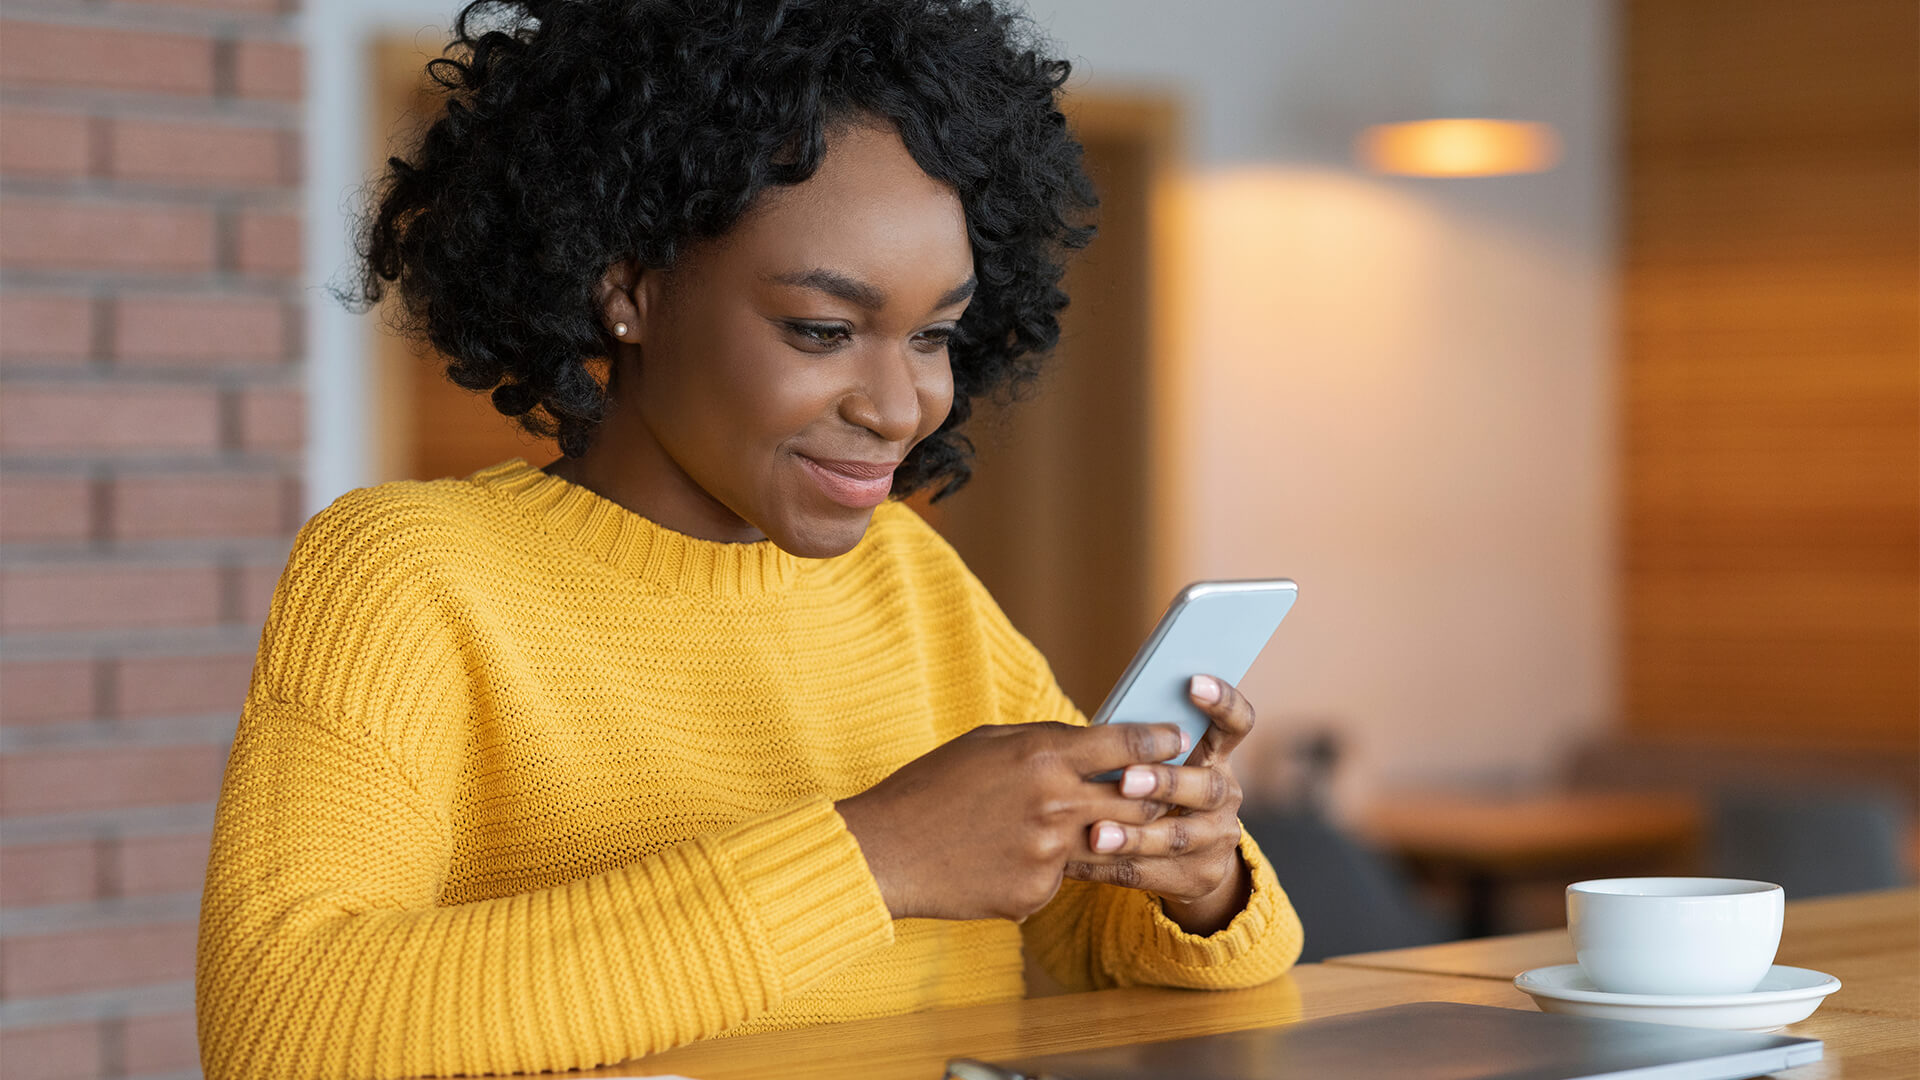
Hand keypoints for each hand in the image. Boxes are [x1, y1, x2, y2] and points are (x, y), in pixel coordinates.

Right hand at [834, 721, 1186, 921]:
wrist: (887, 851)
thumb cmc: (931, 787)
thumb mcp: (987, 743)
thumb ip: (1044, 741)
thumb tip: (1092, 741)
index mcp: (1041, 756)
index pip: (1125, 743)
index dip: (1160, 739)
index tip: (1176, 738)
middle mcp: (1054, 805)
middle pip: (1138, 801)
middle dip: (1153, 794)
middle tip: (1159, 790)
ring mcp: (1047, 855)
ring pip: (1107, 844)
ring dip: (1109, 834)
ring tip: (1087, 823)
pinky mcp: (1035, 894)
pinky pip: (1061, 878)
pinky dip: (1049, 868)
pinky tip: (1011, 859)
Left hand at [1064, 674, 1255, 933]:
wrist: (1189, 861)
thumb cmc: (1159, 791)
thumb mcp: (1164, 762)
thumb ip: (1146, 746)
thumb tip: (1105, 722)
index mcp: (1217, 758)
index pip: (1236, 724)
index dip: (1222, 701)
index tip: (1193, 682)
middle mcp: (1224, 797)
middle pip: (1206, 787)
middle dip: (1166, 782)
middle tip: (1127, 779)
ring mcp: (1214, 840)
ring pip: (1177, 837)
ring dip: (1134, 835)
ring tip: (1096, 834)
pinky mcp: (1194, 877)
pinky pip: (1146, 872)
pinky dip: (1106, 865)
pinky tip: (1073, 859)